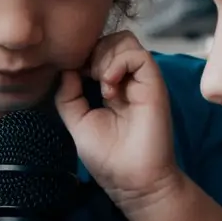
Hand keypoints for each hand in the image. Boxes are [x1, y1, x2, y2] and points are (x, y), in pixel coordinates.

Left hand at [54, 32, 179, 211]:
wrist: (132, 181)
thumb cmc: (109, 158)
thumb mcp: (77, 122)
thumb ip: (68, 95)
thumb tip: (66, 69)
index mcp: (112, 87)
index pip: (99, 51)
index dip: (83, 56)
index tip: (73, 77)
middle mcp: (129, 81)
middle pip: (112, 39)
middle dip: (93, 51)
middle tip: (86, 77)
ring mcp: (142, 81)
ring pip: (125, 40)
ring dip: (105, 56)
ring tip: (101, 84)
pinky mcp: (154, 85)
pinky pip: (139, 55)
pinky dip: (118, 63)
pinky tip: (109, 86)